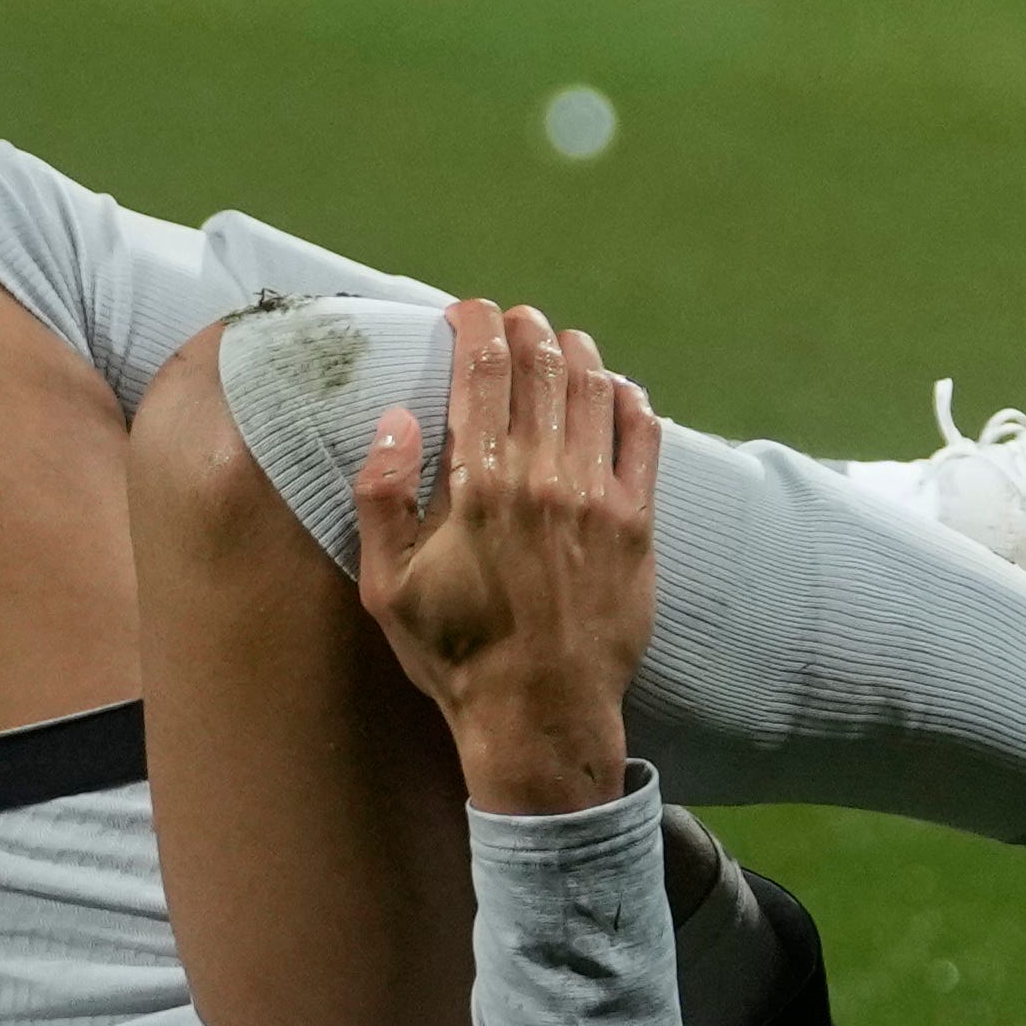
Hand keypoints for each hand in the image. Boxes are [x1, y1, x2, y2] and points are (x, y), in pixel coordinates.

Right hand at [349, 298, 661, 816]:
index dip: (474, 327)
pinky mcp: (637, 523)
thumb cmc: (455, 655)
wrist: (542, 713)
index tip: (466, 311)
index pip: (481, 374)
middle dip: (525, 329)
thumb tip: (396, 419)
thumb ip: (382, 498)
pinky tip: (616, 389)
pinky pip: (643, 437)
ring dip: (576, 353)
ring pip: (593, 392)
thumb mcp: (387, 588)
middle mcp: (542, 477)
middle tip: (514, 318)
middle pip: (541, 369)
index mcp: (478, 485)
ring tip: (561, 340)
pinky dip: (628, 400)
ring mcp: (597, 497)